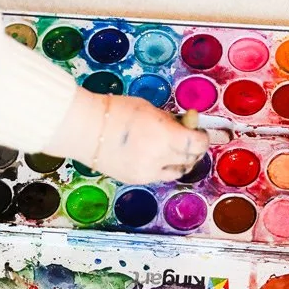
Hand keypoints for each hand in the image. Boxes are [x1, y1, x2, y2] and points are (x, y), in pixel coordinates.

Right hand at [47, 88, 208, 184]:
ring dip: (181, 161)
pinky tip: (156, 156)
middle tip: (190, 139)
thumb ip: (170, 120)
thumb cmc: (116, 111)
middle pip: (190, 159)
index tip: (199, 131)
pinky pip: (159, 176)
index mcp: (166, 137)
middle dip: (194, 149)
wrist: (85, 128)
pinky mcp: (136, 179)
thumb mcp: (149, 109)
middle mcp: (160, 158)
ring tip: (175, 150)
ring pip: (177, 172)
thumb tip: (186, 124)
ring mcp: (148, 172)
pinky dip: (163, 167)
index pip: (197, 144)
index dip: (202, 137)